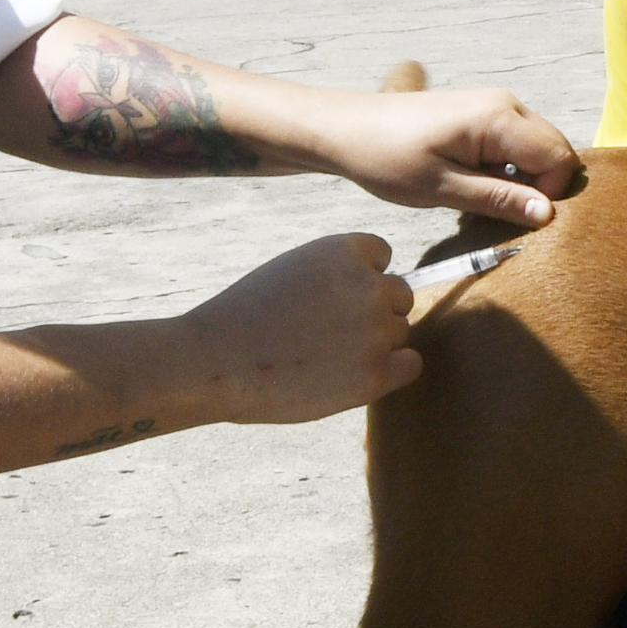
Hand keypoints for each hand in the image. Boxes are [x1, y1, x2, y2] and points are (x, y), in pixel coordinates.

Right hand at [184, 233, 422, 423]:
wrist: (216, 361)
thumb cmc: (246, 317)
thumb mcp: (294, 269)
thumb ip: (336, 273)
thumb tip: (377, 285)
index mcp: (344, 251)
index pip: (383, 257)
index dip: (360, 280)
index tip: (332, 300)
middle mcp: (368, 286)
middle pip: (399, 296)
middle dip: (372, 313)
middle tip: (328, 334)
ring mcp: (375, 331)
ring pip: (400, 333)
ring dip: (375, 345)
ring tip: (326, 357)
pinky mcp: (375, 374)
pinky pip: (410, 365)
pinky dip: (390, 371)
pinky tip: (354, 376)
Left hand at [321, 84, 584, 226]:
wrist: (347, 129)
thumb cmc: (387, 158)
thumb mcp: (442, 189)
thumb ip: (498, 200)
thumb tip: (548, 214)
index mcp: (499, 118)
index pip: (559, 158)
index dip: (549, 194)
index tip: (513, 214)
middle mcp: (506, 103)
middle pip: (555, 149)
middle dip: (541, 185)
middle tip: (499, 209)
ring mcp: (495, 104)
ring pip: (538, 146)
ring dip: (524, 177)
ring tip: (481, 194)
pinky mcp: (483, 112)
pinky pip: (517, 141)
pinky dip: (509, 167)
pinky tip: (475, 181)